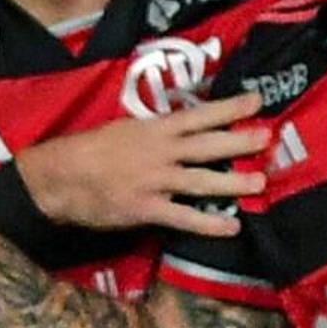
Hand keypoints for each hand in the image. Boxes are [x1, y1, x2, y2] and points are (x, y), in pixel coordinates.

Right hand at [8, 93, 269, 238]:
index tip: (256, 100)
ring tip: (260, 183)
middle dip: (239, 141)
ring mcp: (156, 181)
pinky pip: (184, 217)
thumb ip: (154, 132)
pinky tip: (231, 227)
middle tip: (267, 138)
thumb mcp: (124, 130)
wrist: (59, 177)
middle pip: (208, 145)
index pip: (199, 115)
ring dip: (233, 182)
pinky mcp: (147, 209)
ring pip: (202, 181)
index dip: (229, 108)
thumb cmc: (89, 150)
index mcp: (154, 129)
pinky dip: (209, 223)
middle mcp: (161, 152)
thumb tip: (182, 130)